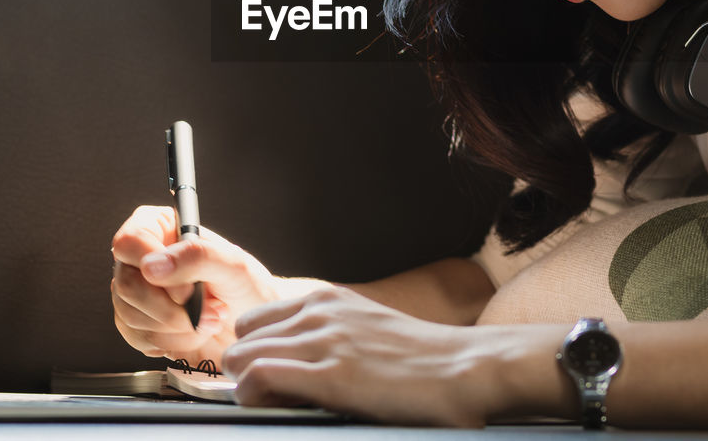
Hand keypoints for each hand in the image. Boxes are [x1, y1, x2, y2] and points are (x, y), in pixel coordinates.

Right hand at [110, 205, 283, 365]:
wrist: (251, 325)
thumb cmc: (247, 288)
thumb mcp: (234, 265)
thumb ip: (197, 257)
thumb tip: (152, 266)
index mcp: (162, 229)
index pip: (130, 241)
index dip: (153, 269)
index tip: (186, 291)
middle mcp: (143, 258)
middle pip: (126, 284)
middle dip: (171, 308)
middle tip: (208, 310)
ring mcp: (136, 292)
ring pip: (130, 315)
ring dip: (178, 327)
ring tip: (209, 319)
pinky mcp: (137, 324)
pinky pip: (137, 338)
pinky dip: (173, 342)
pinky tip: (195, 333)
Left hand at [223, 286, 554, 426]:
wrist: (465, 368)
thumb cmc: (422, 361)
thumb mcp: (366, 332)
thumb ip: (327, 338)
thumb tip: (291, 366)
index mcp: (328, 300)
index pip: (257, 320)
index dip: (256, 352)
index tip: (267, 378)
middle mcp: (320, 312)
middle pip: (243, 338)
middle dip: (247, 370)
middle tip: (271, 397)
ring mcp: (324, 340)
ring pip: (243, 356)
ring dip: (248, 387)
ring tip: (278, 406)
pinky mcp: (331, 375)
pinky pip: (259, 378)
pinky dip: (255, 396)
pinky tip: (278, 408)